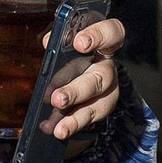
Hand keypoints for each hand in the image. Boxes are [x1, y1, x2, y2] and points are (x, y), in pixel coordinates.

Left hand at [42, 17, 127, 139]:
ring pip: (98, 105)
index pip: (112, 33)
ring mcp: (107, 91)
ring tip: (59, 129)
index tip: (79, 43)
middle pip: (101, 78)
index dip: (99, 36)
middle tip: (57, 99)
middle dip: (77, 90)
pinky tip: (53, 129)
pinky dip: (70, 126)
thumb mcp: (67, 41)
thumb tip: (49, 42)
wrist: (78, 71)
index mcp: (103, 44)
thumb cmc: (73, 51)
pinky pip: (88, 119)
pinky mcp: (100, 109)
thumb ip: (59, 39)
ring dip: (77, 118)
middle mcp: (108, 67)